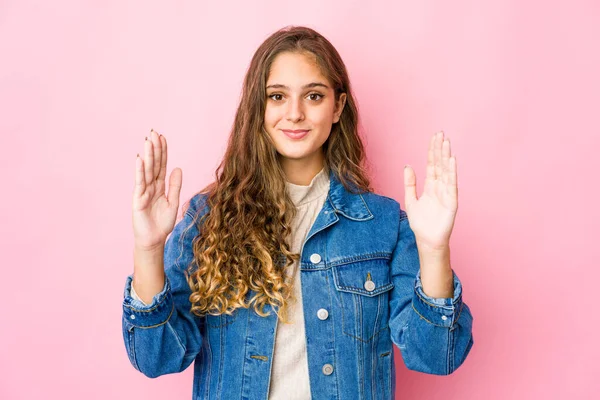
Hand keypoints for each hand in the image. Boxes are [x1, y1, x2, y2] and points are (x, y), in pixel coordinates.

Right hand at [132, 129, 181, 249]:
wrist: (154, 239)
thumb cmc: (162, 223)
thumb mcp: (173, 201)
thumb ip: (175, 185)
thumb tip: (178, 168)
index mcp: (160, 186)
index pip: (161, 165)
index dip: (162, 151)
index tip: (163, 137)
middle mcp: (150, 186)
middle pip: (153, 163)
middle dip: (154, 148)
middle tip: (154, 132)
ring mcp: (143, 191)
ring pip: (147, 170)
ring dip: (148, 155)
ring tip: (148, 141)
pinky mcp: (138, 199)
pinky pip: (139, 182)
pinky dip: (140, 171)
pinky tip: (140, 159)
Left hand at [403, 131, 457, 249]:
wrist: (427, 240)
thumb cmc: (421, 223)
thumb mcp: (410, 200)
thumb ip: (409, 183)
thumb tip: (407, 166)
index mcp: (431, 186)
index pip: (432, 164)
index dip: (432, 151)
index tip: (434, 137)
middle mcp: (440, 187)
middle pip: (440, 164)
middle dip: (440, 150)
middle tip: (441, 134)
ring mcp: (447, 193)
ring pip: (447, 171)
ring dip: (446, 157)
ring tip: (446, 143)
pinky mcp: (451, 202)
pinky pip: (452, 184)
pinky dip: (452, 172)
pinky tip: (452, 160)